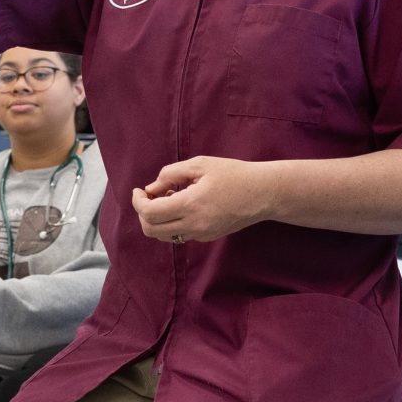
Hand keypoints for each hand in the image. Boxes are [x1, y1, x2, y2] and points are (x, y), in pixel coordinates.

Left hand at [133, 157, 270, 244]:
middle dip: (143, 213)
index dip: (138, 202)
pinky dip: (172, 222)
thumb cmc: (233, 174)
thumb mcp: (200, 164)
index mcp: (190, 205)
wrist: (263, 193)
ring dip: (157, 220)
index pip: (150, 213)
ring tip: (168, 198)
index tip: (138, 190)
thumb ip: (171, 174)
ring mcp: (201, 234)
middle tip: (148, 196)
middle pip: (151, 230)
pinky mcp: (208, 237)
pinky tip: (182, 205)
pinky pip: (180, 234)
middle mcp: (194, 225)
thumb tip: (151, 187)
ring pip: (164, 236)